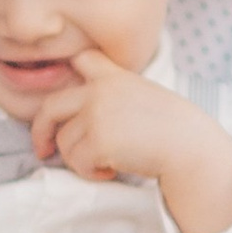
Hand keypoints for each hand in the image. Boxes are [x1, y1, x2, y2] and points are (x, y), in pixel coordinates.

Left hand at [30, 50, 231, 232]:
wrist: (191, 146)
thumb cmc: (174, 129)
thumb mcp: (143, 97)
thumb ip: (115, 98)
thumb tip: (81, 121)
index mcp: (114, 77)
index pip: (82, 60)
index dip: (68, 74)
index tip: (66, 98)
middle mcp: (100, 91)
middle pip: (51, 107)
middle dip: (40, 130)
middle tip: (43, 150)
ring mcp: (96, 114)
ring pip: (64, 142)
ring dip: (79, 160)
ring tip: (105, 164)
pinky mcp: (97, 140)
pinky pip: (76, 162)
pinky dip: (89, 172)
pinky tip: (111, 171)